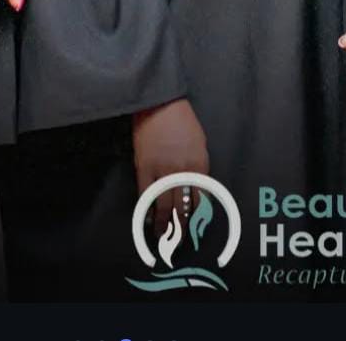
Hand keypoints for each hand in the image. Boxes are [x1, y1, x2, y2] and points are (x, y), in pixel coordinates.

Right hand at [132, 98, 208, 231]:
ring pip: (165, 206)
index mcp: (200, 165)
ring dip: (165, 226)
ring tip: (163, 239)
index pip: (201, 200)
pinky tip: (148, 222)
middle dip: (182, 229)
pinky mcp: (144, 167)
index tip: (194, 230)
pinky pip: (147, 195)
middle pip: (183, 208)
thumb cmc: (182, 120)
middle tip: (179, 244)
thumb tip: (196, 190)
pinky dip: (148, 211)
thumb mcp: (199, 143)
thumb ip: (198, 167)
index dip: (197, 218)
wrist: (159, 102)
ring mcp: (162, 170)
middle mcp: (183, 172)